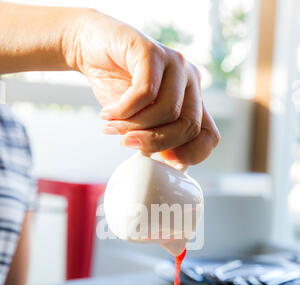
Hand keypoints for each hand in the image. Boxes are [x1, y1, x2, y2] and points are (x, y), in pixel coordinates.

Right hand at [67, 10, 219, 165]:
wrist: (89, 47)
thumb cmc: (116, 89)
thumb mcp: (141, 122)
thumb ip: (157, 139)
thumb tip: (166, 166)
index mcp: (191, 101)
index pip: (209, 136)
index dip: (190, 155)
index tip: (161, 160)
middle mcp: (190, 81)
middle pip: (188, 127)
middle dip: (155, 143)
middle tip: (127, 144)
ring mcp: (175, 64)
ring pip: (167, 111)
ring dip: (133, 126)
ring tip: (111, 126)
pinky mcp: (153, 51)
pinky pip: (145, 93)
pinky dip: (123, 110)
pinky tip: (108, 112)